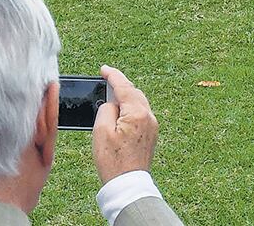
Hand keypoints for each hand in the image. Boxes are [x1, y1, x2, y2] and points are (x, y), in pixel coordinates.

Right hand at [92, 65, 158, 184]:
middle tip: (106, 79)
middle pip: (134, 92)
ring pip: (138, 102)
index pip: (124, 87)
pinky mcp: (151, 135)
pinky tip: (120, 110)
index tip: (103, 69)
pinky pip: (140, 113)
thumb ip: (106, 109)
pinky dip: (130, 107)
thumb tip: (111, 102)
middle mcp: (149, 117)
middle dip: (120, 85)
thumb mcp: (101, 131)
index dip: (112, 76)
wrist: (127, 184)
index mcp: (138, 114)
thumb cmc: (113, 160)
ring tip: (111, 93)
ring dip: (125, 96)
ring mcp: (152, 127)